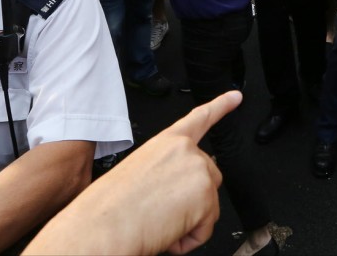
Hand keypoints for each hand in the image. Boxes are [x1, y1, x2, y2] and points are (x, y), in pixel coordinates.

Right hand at [23, 92, 241, 255]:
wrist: (100, 228)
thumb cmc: (108, 207)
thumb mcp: (139, 173)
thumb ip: (167, 169)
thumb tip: (178, 190)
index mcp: (166, 143)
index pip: (199, 119)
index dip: (221, 105)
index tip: (236, 97)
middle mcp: (185, 151)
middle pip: (209, 178)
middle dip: (193, 200)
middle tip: (161, 211)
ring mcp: (198, 171)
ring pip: (209, 206)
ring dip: (188, 222)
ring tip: (157, 221)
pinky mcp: (205, 197)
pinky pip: (205, 229)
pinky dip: (187, 240)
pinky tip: (165, 232)